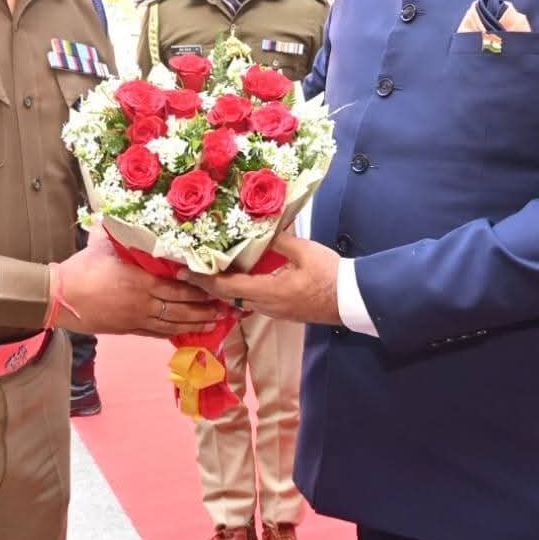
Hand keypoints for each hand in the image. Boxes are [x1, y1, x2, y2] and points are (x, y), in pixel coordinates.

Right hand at [52, 229, 223, 337]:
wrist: (61, 296)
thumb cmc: (82, 268)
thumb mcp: (105, 243)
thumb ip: (123, 232)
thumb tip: (129, 211)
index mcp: (142, 279)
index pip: (180, 285)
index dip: (201, 287)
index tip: (219, 285)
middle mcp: (145, 301)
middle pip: (183, 307)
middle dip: (207, 308)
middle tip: (228, 307)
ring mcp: (137, 318)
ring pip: (174, 323)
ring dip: (196, 323)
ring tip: (215, 323)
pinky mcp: (129, 329)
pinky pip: (157, 333)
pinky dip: (174, 333)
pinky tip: (186, 332)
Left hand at [191, 233, 342, 324]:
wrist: (353, 301)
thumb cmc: (331, 276)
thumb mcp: (305, 252)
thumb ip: (280, 240)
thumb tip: (260, 227)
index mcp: (268, 292)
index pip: (227, 287)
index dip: (204, 279)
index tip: (185, 271)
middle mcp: (266, 306)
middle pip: (228, 297)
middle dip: (206, 284)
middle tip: (187, 272)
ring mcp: (274, 311)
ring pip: (240, 301)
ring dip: (222, 288)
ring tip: (207, 273)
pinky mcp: (282, 311)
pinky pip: (252, 302)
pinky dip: (238, 291)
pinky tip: (236, 280)